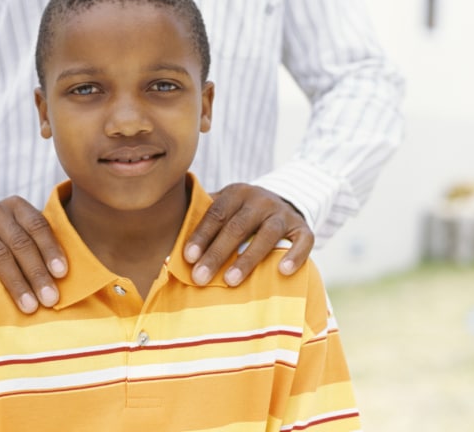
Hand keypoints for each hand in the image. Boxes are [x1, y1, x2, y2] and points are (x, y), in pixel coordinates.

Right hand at [0, 196, 66, 313]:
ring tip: (29, 306)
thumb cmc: (0, 239)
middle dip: (37, 273)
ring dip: (16, 283)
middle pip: (20, 243)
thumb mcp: (18, 232)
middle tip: (50, 299)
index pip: (38, 226)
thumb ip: (38, 246)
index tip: (62, 274)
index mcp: (17, 207)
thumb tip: (65, 278)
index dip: (51, 250)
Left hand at [184, 184, 313, 285]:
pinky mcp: (303, 227)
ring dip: (247, 259)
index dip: (201, 236)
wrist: (283, 202)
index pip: (216, 214)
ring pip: (266, 235)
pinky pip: (303, 241)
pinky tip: (282, 272)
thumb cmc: (242, 214)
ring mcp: (283, 213)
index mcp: (236, 192)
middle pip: (237, 227)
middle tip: (200, 278)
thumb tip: (169, 250)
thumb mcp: (225, 208)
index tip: (188, 258)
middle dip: (217, 253)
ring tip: (230, 281)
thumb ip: (203, 220)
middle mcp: (260, 199)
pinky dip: (295, 255)